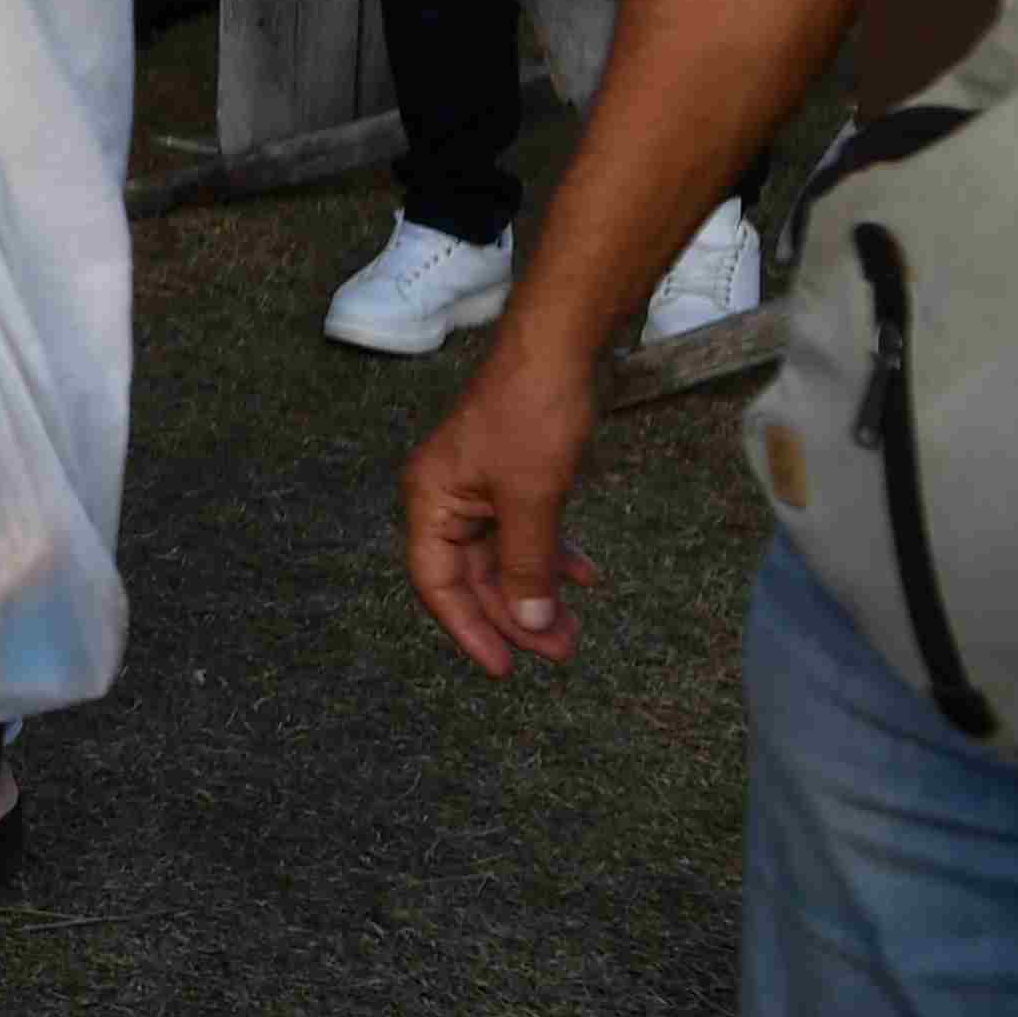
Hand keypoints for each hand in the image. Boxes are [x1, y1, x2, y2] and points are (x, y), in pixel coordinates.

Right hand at [401, 344, 608, 675]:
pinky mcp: (514, 478)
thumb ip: (528, 566)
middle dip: (516, 616)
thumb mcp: (531, 498)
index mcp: (432, 500)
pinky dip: (553, 557)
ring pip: (505, 560)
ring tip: (575, 630)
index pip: (436, 583)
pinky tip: (585, 577)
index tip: (503, 669)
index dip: (467, 629)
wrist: (561, 348)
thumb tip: (529, 625)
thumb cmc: (531, 411)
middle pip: (474, 577)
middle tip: (560, 650)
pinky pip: (527, 533)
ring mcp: (482, 488)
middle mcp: (448, 498)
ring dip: (539, 593)